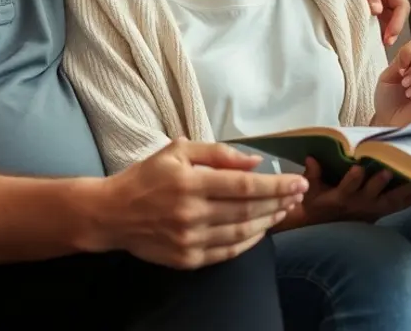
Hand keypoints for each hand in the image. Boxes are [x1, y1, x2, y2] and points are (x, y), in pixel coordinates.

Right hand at [104, 139, 307, 268]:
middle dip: (279, 201)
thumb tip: (255, 161)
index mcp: (190, 182)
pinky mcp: (187, 258)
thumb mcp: (177, 151)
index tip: (298, 181)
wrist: (110, 214)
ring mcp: (189, 239)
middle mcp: (191, 213)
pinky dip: (249, 241)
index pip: (245, 185)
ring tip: (285, 209)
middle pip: (248, 210)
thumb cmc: (146, 177)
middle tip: (299, 194)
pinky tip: (262, 230)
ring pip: (242, 232)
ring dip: (270, 221)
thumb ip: (218, 153)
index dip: (276, 184)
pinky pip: (228, 251)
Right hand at [298, 158, 410, 224]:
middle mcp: (359, 204)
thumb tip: (311, 158)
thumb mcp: (310, 190)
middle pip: (373, 194)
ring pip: (391, 200)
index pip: (346, 188)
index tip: (358, 169)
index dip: (352, 180)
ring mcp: (372, 210)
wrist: (324, 228)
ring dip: (404, 190)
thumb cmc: (316, 203)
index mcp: (340, 197)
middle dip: (381, 183)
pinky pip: (399, 206)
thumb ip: (312, 174)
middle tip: (390, 171)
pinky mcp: (381, 213)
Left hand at [316, 0, 409, 45]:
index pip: (401, 4)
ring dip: (384, 31)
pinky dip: (373, 28)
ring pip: (386, 18)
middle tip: (384, 45)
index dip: (398, 22)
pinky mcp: (363, 4)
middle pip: (397, 14)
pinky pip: (373, 18)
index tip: (388, 36)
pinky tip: (366, 37)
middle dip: (393, 30)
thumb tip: (377, 11)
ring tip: (375, 45)